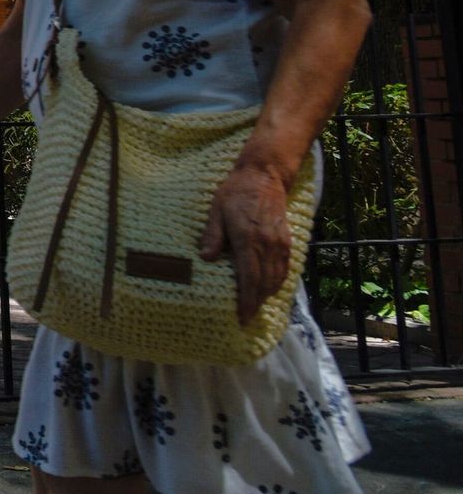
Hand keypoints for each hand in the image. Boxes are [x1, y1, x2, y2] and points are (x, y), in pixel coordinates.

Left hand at [199, 163, 293, 323]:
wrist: (264, 175)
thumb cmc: (235, 192)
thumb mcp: (216, 210)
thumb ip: (213, 235)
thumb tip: (206, 259)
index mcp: (248, 239)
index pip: (249, 278)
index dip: (247, 300)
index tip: (242, 316)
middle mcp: (268, 244)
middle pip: (265, 283)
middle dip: (256, 303)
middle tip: (246, 318)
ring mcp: (280, 243)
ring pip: (277, 277)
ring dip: (267, 295)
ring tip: (255, 307)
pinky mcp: (287, 239)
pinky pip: (285, 267)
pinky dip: (278, 281)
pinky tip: (269, 288)